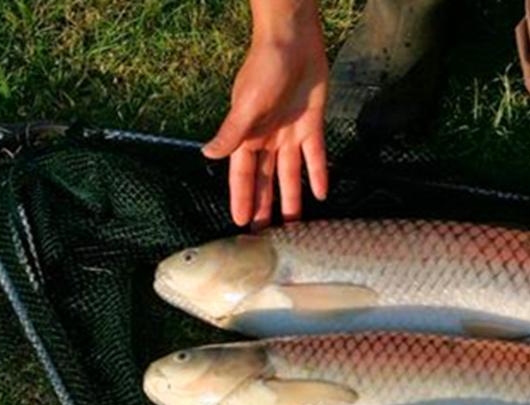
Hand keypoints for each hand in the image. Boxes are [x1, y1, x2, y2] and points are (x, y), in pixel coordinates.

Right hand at [203, 16, 328, 228]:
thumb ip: (233, 133)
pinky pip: (315, 157)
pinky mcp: (312, 126)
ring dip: (292, 198)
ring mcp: (290, 134)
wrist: (294, 43)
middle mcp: (267, 139)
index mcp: (247, 135)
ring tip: (296, 225)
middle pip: (265, 180)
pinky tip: (321, 194)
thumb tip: (209, 155)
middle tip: (266, 235)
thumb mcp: (246, 104)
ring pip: (290, 174)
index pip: (242, 175)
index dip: (241, 198)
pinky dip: (318, 174)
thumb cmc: (264, 70)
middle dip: (265, 206)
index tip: (239, 224)